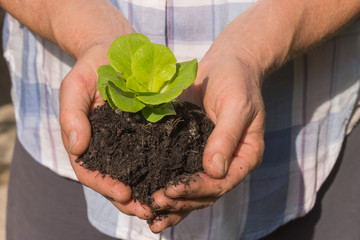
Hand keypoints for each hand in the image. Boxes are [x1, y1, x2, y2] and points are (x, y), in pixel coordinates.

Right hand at [59, 41, 154, 220]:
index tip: (124, 193)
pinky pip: (154, 155)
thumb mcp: (75, 87)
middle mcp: (107, 148)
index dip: (105, 186)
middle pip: (114, 181)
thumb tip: (76, 148)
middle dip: (129, 200)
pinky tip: (175, 180)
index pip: (90, 171)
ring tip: (164, 204)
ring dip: (148, 192)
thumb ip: (72, 115)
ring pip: (136, 174)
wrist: (116, 53)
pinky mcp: (148, 133)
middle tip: (149, 211)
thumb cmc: (92, 69)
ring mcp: (128, 143)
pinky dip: (162, 171)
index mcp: (87, 142)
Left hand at [148, 45, 264, 231]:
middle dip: (180, 201)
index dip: (197, 189)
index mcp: (244, 156)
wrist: (226, 65)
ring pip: (191, 190)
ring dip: (171, 204)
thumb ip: (226, 137)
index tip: (171, 189)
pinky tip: (147, 198)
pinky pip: (178, 172)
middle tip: (153, 203)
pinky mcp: (190, 150)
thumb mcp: (237, 105)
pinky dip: (165, 187)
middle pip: (205, 193)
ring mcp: (207, 159)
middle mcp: (227, 163)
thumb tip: (215, 171)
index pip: (222, 182)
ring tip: (148, 212)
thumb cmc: (237, 81)